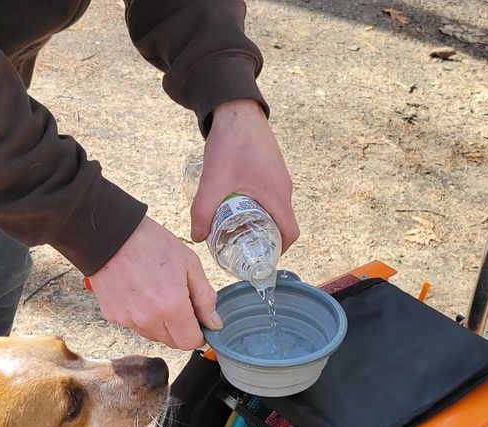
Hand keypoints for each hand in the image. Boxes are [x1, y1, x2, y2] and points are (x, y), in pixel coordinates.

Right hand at [88, 216, 221, 349]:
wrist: (110, 234)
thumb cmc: (151, 244)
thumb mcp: (189, 263)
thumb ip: (205, 297)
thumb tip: (214, 323)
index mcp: (171, 306)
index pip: (190, 342)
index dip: (199, 333)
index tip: (198, 320)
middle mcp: (148, 319)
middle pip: (172, 342)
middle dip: (181, 328)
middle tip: (179, 301)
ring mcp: (128, 320)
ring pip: (154, 335)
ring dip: (161, 323)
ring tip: (157, 293)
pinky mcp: (113, 316)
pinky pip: (135, 325)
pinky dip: (141, 316)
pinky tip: (140, 293)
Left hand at [190, 99, 296, 249]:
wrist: (237, 109)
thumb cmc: (231, 144)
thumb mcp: (213, 181)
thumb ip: (203, 211)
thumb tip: (197, 237)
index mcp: (277, 196)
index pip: (290, 233)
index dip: (278, 251)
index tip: (260, 257)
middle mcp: (284, 188)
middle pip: (282, 223)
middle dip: (264, 238)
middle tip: (242, 245)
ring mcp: (280, 176)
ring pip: (275, 208)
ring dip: (260, 220)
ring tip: (236, 226)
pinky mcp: (272, 167)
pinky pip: (270, 194)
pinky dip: (258, 204)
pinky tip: (236, 201)